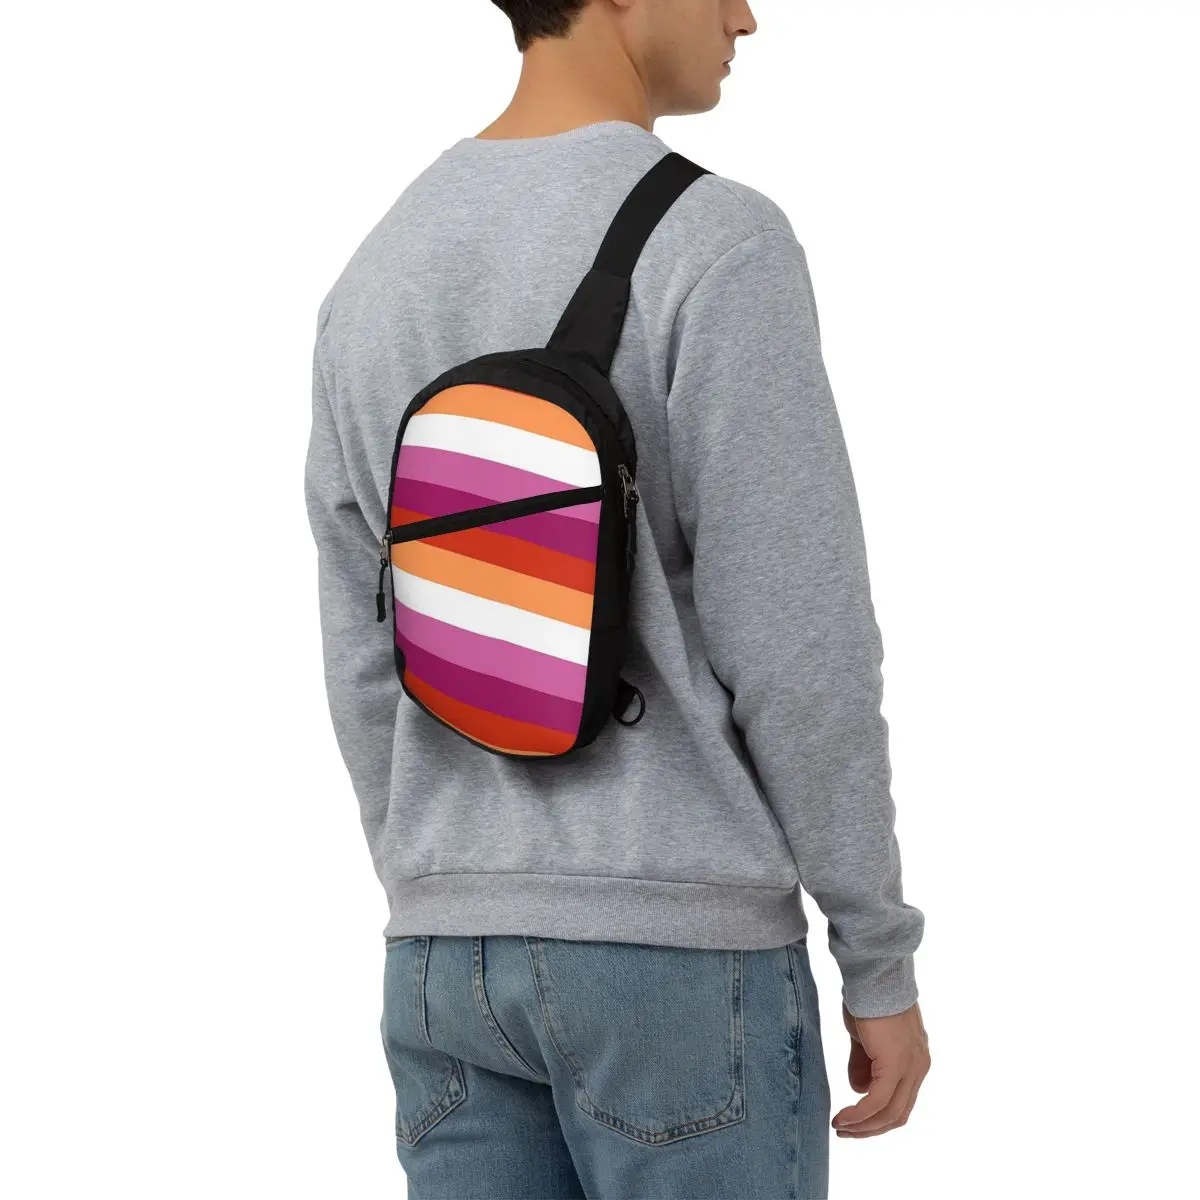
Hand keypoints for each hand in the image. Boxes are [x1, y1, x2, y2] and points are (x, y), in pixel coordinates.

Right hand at [832, 1001, 929, 1137]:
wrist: (873, 976)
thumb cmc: (867, 998)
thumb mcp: (865, 1037)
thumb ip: (864, 1063)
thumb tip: (858, 1090)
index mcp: (915, 1060)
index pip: (901, 1101)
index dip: (878, 1116)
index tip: (854, 1121)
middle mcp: (919, 1067)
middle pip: (898, 1114)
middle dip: (870, 1128)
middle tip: (846, 1131)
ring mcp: (910, 1068)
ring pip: (890, 1113)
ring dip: (863, 1126)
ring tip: (840, 1127)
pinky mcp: (895, 1066)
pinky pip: (877, 1102)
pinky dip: (859, 1115)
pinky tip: (843, 1118)